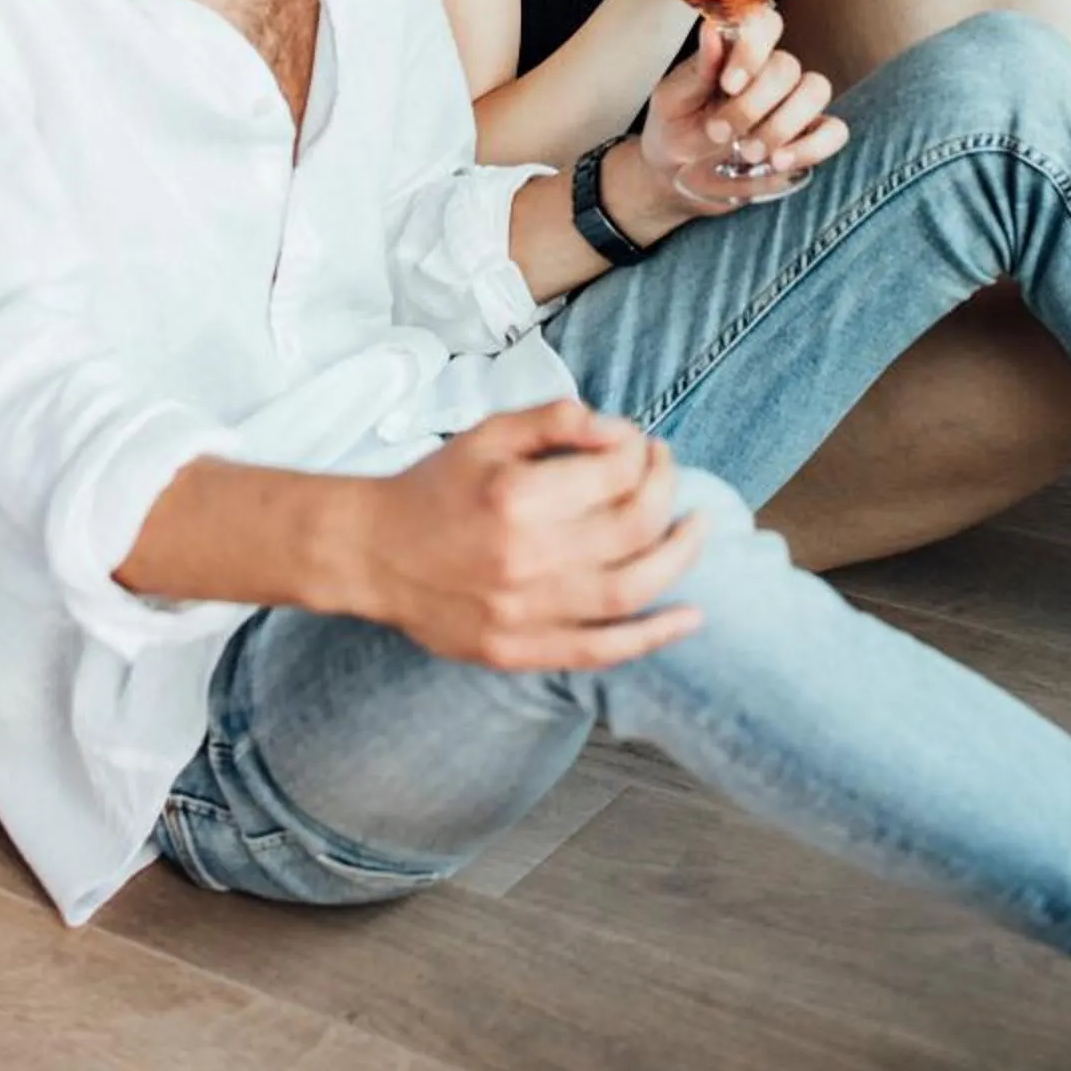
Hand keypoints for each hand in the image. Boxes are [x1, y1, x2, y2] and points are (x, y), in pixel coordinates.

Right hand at [355, 401, 703, 669]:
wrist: (374, 553)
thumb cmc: (436, 487)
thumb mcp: (488, 433)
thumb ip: (553, 420)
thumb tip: (617, 427)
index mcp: (516, 494)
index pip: (614, 471)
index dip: (640, 450)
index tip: (639, 442)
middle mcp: (525, 556)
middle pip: (632, 526)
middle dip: (664, 488)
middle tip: (666, 469)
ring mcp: (524, 611)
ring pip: (630, 588)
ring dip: (678, 557)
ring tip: (696, 530)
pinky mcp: (519, 651)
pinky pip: (601, 650)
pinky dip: (653, 637)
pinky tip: (689, 617)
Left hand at [638, 11, 846, 213]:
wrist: (677, 175)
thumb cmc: (674, 128)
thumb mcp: (673, 99)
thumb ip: (698, 69)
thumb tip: (712, 30)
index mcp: (737, 52)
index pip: (766, 24)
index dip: (754, 49)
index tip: (729, 84)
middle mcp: (771, 72)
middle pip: (788, 66)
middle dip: (753, 105)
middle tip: (719, 132)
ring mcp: (795, 103)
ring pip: (817, 90)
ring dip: (782, 125)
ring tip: (748, 152)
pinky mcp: (810, 137)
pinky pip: (835, 131)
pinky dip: (812, 147)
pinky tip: (778, 161)